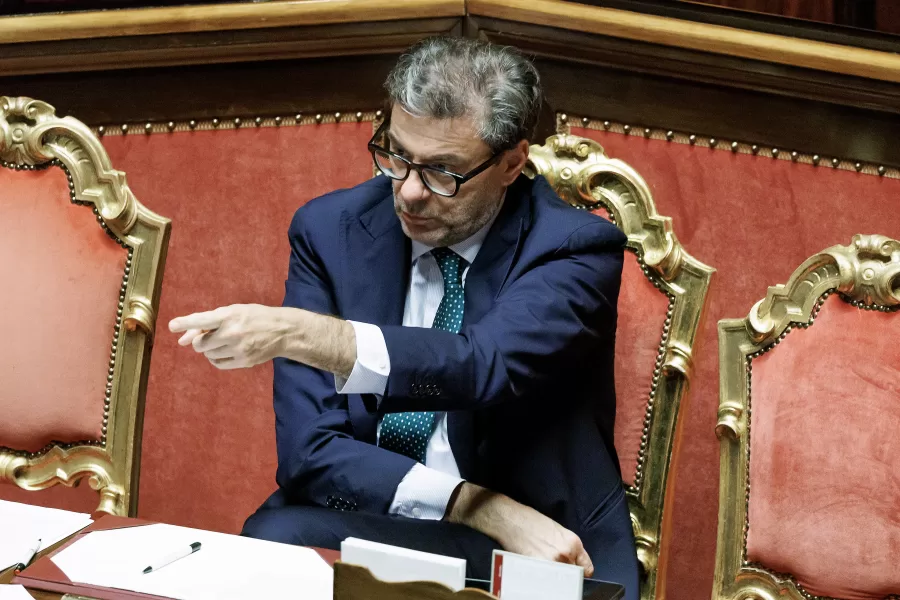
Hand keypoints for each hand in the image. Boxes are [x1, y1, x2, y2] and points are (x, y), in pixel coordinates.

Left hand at [169, 304, 297, 369]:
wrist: (283, 331)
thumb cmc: (254, 317)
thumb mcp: (233, 312)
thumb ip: (208, 322)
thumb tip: (182, 340)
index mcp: (230, 315)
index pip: (202, 319)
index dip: (185, 323)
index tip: (171, 326)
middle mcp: (233, 332)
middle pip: (200, 344)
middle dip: (200, 341)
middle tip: (209, 337)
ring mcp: (239, 348)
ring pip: (208, 355)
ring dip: (210, 350)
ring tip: (223, 342)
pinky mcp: (244, 361)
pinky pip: (218, 364)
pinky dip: (216, 359)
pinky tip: (225, 352)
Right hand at [446, 482, 593, 575]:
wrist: (510, 518)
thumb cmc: (530, 521)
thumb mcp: (557, 530)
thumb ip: (568, 548)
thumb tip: (573, 564)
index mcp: (573, 542)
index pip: (586, 570)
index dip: (578, 574)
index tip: (573, 576)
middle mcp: (565, 554)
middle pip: (572, 576)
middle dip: (565, 575)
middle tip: (553, 570)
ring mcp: (552, 562)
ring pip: (559, 580)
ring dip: (553, 578)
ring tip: (542, 569)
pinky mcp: (537, 568)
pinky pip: (546, 581)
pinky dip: (541, 579)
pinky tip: (534, 571)